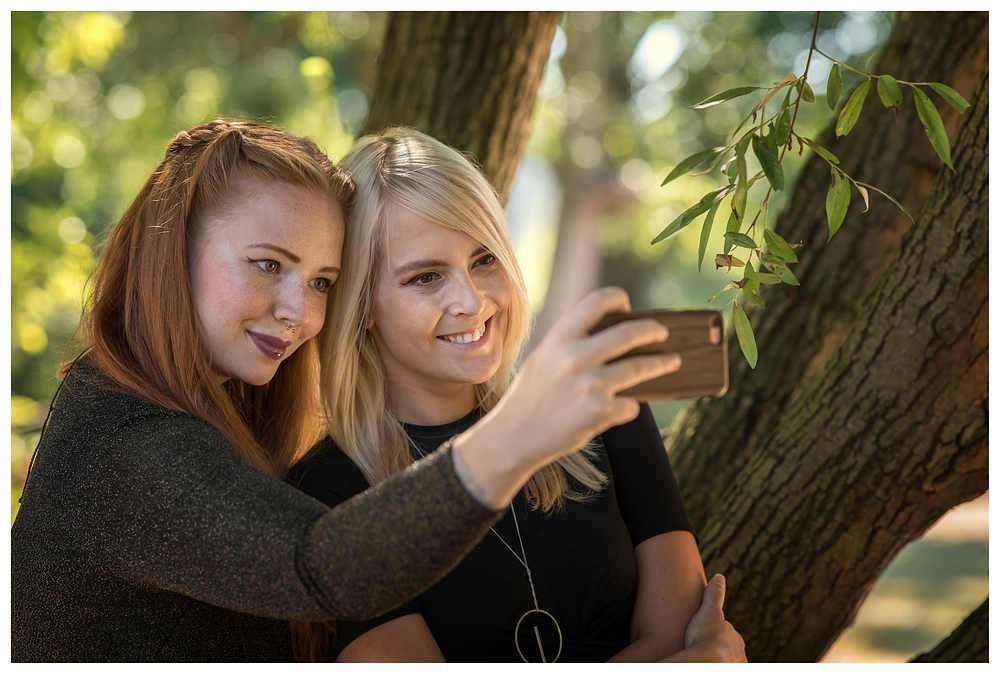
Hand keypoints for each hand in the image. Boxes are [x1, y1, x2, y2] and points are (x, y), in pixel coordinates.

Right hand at [452, 287, 680, 508]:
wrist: (514, 437)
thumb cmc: (530, 397)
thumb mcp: (543, 359)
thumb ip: (571, 344)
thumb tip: (613, 335)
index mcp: (559, 339)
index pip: (596, 301)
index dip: (617, 298)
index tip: (628, 307)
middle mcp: (576, 358)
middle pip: (630, 332)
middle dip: (653, 330)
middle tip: (663, 333)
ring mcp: (590, 385)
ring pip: (641, 367)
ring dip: (662, 363)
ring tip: (672, 362)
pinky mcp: (600, 412)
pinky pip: (631, 404)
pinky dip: (630, 405)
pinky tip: (624, 407)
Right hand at [671, 574, 745, 662]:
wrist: (708, 662)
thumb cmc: (706, 637)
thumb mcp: (709, 610)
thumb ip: (714, 594)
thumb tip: (719, 576)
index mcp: (734, 636)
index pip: (726, 633)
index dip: (715, 633)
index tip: (704, 634)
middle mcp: (739, 652)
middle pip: (729, 649)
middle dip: (719, 648)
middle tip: (703, 647)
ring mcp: (735, 665)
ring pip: (727, 661)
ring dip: (718, 659)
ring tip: (704, 657)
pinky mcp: (729, 672)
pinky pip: (722, 668)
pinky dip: (716, 665)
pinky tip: (706, 663)